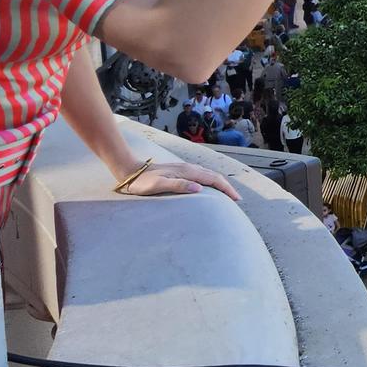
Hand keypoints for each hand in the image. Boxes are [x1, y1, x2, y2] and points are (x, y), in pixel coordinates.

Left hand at [122, 160, 242, 199]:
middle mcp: (189, 168)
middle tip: (237, 199)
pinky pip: (202, 175)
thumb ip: (178, 185)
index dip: (226, 189)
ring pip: (209, 174)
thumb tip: (199, 189)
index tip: (236, 199)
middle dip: (227, 187)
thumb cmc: (142, 182)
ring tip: (226, 193)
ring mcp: (184, 168)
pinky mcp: (180, 170)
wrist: (130, 170)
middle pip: (214, 176)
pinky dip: (211, 181)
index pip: (213, 179)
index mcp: (187, 172)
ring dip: (220, 183)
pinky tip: (208, 187)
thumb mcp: (158, 185)